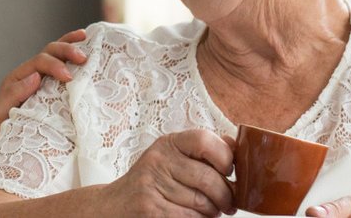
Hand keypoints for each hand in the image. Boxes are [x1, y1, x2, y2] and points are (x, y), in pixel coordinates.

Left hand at [0, 29, 87, 147]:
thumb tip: (35, 77)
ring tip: (87, 39)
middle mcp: (28, 77)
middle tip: (83, 58)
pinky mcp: (51, 91)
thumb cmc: (0, 138)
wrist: (2, 156)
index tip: (68, 77)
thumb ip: (13, 95)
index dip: (54, 65)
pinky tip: (87, 48)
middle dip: (66, 51)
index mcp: (17, 81)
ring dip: (70, 45)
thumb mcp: (0, 117)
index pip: (38, 64)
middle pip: (48, 53)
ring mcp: (40, 82)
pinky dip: (72, 55)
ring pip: (55, 54)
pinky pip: (62, 67)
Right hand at [94, 129, 236, 216]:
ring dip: (214, 212)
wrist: (114, 206)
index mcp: (168, 144)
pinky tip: (196, 217)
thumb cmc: (151, 182)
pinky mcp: (151, 210)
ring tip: (211, 211)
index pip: (205, 140)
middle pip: (209, 178)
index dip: (225, 157)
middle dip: (226, 195)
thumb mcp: (172, 158)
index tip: (229, 171)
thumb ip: (202, 151)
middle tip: (228, 203)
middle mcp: (157, 160)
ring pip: (203, 203)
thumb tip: (236, 146)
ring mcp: (152, 186)